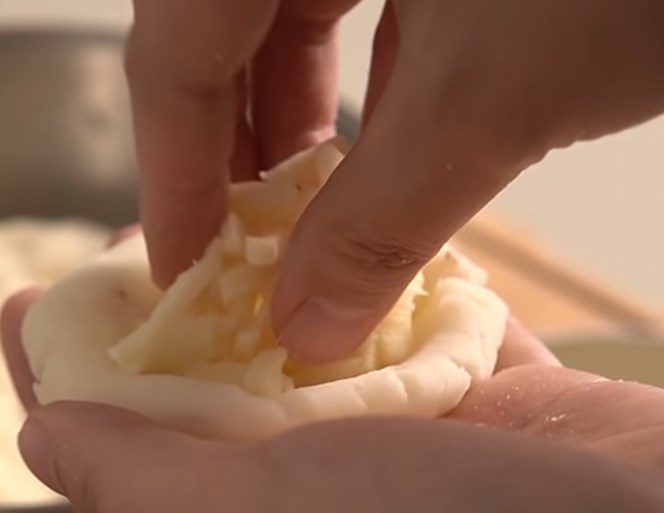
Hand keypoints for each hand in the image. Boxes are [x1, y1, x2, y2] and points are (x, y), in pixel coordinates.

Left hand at [0, 290, 663, 512]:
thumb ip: (139, 494)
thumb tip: (41, 443)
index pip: (132, 464)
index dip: (77, 386)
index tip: (38, 303)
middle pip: (227, 399)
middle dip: (179, 321)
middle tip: (149, 241)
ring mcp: (428, 460)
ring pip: (331, 356)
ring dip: (293, 293)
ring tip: (249, 220)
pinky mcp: (506, 411)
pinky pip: (430, 333)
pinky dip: (398, 290)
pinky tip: (370, 243)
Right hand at [126, 0, 663, 360]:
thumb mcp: (491, 101)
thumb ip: (380, 224)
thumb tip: (305, 329)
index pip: (177, 49)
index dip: (172, 176)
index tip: (182, 277)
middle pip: (224, 35)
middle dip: (236, 161)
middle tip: (244, 263)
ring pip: (295, 24)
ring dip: (301, 136)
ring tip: (306, 228)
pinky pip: (368, 11)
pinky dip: (369, 97)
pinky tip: (384, 161)